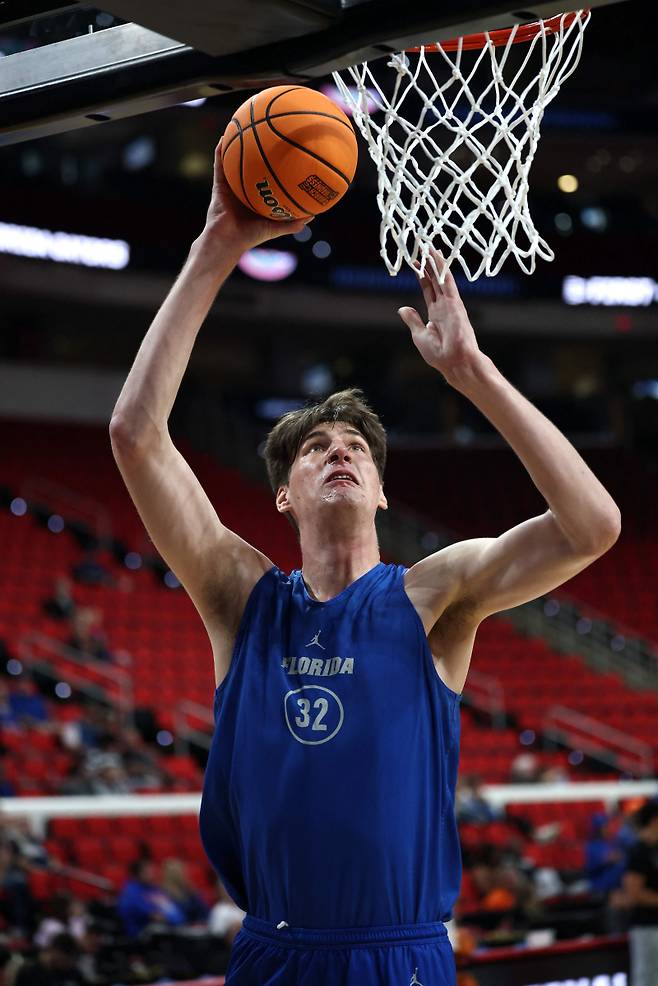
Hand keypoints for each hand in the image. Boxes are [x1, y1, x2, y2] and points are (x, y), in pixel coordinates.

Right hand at [201, 140, 310, 252]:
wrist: (227, 241)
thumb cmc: (250, 237)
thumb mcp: (275, 228)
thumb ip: (293, 223)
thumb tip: (313, 214)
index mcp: (257, 198)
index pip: (268, 178)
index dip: (275, 165)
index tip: (285, 151)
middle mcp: (244, 190)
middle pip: (253, 165)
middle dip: (258, 150)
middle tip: (267, 132)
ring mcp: (231, 186)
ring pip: (235, 161)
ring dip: (237, 145)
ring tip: (243, 126)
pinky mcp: (219, 185)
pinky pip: (219, 165)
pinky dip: (220, 151)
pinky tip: (224, 136)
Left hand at [398, 248, 482, 384]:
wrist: (454, 362)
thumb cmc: (439, 354)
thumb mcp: (419, 335)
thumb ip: (413, 320)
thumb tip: (402, 308)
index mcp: (436, 313)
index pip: (428, 289)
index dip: (421, 275)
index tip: (414, 262)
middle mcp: (444, 306)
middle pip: (435, 279)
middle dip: (428, 263)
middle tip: (422, 247)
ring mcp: (451, 303)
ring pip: (441, 277)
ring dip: (435, 262)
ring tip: (428, 246)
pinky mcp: (455, 303)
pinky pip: (448, 282)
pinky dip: (442, 269)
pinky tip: (437, 257)